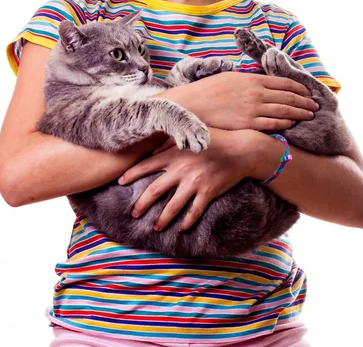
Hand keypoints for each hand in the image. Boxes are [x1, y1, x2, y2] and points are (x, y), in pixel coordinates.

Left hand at [118, 129, 257, 231]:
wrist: (242, 150)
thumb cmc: (217, 138)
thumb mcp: (192, 134)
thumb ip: (171, 140)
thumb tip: (153, 148)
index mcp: (175, 154)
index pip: (146, 165)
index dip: (131, 174)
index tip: (120, 182)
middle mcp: (181, 170)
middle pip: (155, 190)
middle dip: (142, 204)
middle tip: (133, 213)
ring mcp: (194, 183)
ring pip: (173, 206)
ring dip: (162, 219)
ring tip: (155, 227)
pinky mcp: (208, 193)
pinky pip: (194, 212)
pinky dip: (187, 222)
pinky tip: (182, 228)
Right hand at [158, 71, 318, 131]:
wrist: (192, 105)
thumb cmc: (208, 91)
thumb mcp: (229, 78)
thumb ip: (247, 80)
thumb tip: (258, 81)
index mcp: (252, 79)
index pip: (283, 83)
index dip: (299, 88)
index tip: (307, 92)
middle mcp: (256, 93)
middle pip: (288, 97)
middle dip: (304, 101)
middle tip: (315, 105)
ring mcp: (253, 109)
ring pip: (284, 110)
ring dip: (299, 112)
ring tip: (309, 115)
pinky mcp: (248, 124)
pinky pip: (272, 123)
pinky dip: (285, 123)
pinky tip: (291, 123)